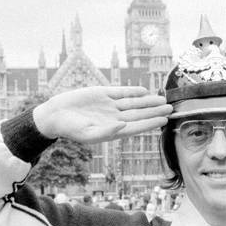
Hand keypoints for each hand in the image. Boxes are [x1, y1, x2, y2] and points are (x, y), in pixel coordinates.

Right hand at [33, 86, 173, 143]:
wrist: (54, 115)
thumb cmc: (69, 129)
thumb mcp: (87, 134)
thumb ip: (106, 132)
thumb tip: (123, 127)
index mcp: (112, 130)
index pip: (136, 127)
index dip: (151, 123)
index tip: (164, 120)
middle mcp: (113, 118)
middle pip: (139, 114)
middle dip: (155, 111)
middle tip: (171, 108)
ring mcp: (109, 106)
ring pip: (133, 103)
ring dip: (148, 102)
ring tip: (163, 100)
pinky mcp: (102, 94)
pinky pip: (121, 92)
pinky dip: (133, 92)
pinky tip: (144, 91)